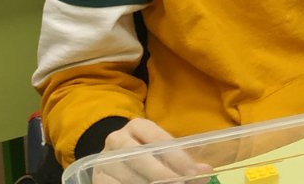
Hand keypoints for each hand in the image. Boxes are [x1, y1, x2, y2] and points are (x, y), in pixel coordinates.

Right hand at [93, 118, 211, 183]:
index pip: (159, 139)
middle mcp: (118, 139)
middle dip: (162, 174)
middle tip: (180, 183)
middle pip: (141, 157)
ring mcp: (105, 159)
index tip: (192, 172)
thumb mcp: (162, 152)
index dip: (178, 157)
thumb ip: (182, 161)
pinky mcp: (99, 178)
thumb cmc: (145, 154)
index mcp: (138, 126)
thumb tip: (205, 171)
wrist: (113, 160)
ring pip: (129, 175)